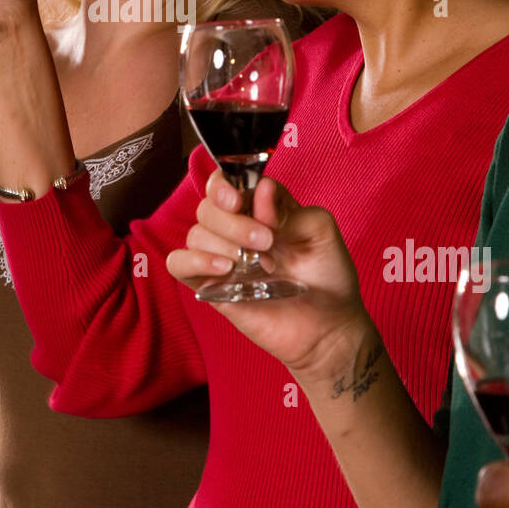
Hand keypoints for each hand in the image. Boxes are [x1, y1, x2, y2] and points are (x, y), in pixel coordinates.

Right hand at [166, 171, 367, 380]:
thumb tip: (262, 189)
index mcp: (260, 209)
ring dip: (225, 245)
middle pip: (208, 207)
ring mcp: (222, 257)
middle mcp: (236, 229)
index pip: (226, 182)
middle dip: (233, 222)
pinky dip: (194, 261)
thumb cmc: (328, 275)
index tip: (241, 201)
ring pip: (196, 234)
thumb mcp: (321, 232)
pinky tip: (226, 269)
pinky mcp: (212, 286)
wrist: (329, 325)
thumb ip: (290, 209)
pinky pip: (178, 264)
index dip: (225, 185)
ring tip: (259, 266)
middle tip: (266, 242)